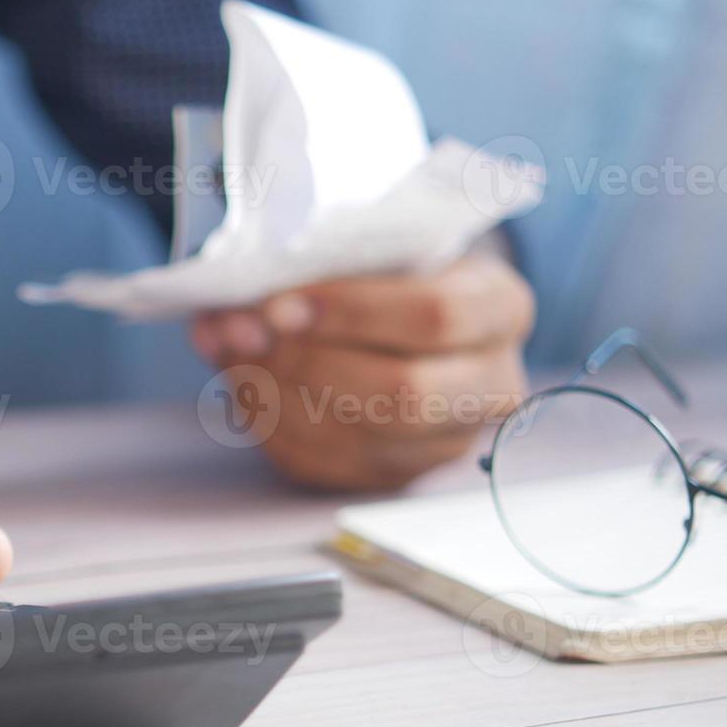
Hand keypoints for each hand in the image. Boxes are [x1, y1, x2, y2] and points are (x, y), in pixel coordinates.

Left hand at [192, 254, 534, 490]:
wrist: (401, 317)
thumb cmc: (387, 273)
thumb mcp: (370, 249)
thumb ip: (307, 271)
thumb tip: (227, 317)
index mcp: (500, 308)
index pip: (435, 315)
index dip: (349, 312)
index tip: (280, 304)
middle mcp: (491, 384)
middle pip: (402, 392)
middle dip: (308, 363)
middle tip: (246, 334)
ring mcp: (449, 441)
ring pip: (360, 437)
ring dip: (277, 396)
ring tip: (234, 354)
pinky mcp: (397, 477)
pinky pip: (325, 466)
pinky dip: (271, 426)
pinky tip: (246, 387)